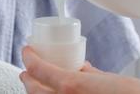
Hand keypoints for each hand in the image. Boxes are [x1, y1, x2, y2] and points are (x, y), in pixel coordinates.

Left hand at [20, 46, 139, 93]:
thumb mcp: (112, 80)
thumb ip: (92, 75)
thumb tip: (82, 68)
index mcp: (71, 87)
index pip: (38, 70)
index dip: (29, 57)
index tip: (27, 50)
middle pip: (34, 90)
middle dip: (27, 79)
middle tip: (27, 70)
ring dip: (35, 92)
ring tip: (35, 84)